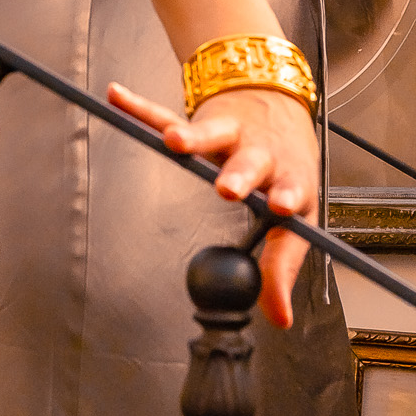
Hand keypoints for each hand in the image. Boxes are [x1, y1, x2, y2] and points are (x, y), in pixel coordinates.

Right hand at [107, 80, 317, 328]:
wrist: (278, 107)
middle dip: (239, 173)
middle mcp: (261, 154)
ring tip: (174, 141)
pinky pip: (165, 115)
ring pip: (211, 134)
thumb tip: (278, 317)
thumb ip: (282, 265)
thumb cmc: (287, 168)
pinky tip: (118, 98)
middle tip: (227, 186)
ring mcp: (230, 135)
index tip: (280, 206)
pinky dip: (140, 109)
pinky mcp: (200, 122)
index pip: (291, 189)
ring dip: (192, 137)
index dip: (285, 197)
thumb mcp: (298, 214)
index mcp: (288, 177)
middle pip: (251, 162)